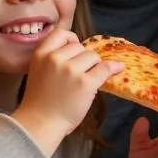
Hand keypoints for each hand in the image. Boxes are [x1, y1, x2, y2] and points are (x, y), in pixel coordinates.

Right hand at [12, 29, 123, 155]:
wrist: (40, 124)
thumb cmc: (41, 101)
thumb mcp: (39, 71)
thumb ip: (54, 57)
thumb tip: (80, 46)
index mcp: (41, 54)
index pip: (61, 33)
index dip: (71, 40)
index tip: (74, 49)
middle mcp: (55, 58)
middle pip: (81, 47)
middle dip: (83, 59)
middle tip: (78, 75)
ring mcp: (71, 70)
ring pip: (93, 57)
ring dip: (93, 67)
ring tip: (85, 81)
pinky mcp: (85, 83)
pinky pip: (105, 68)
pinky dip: (114, 68)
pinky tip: (118, 68)